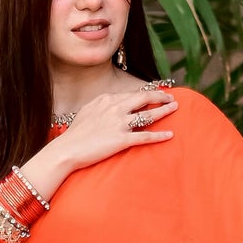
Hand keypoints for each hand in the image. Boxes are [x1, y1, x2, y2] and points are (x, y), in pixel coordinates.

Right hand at [49, 87, 176, 177]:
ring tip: (175, 108)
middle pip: (144, 98)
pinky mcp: (122, 140)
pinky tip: (170, 135)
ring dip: (164, 110)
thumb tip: (110, 103)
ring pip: (148, 114)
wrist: (68, 149)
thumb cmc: (74, 134)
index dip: (145, 93)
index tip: (155, 94)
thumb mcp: (87, 111)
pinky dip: (159, 136)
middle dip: (160, 96)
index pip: (131, 94)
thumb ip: (101, 105)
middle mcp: (115, 108)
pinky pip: (145, 136)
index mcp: (106, 100)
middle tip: (170, 97)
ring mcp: (119, 123)